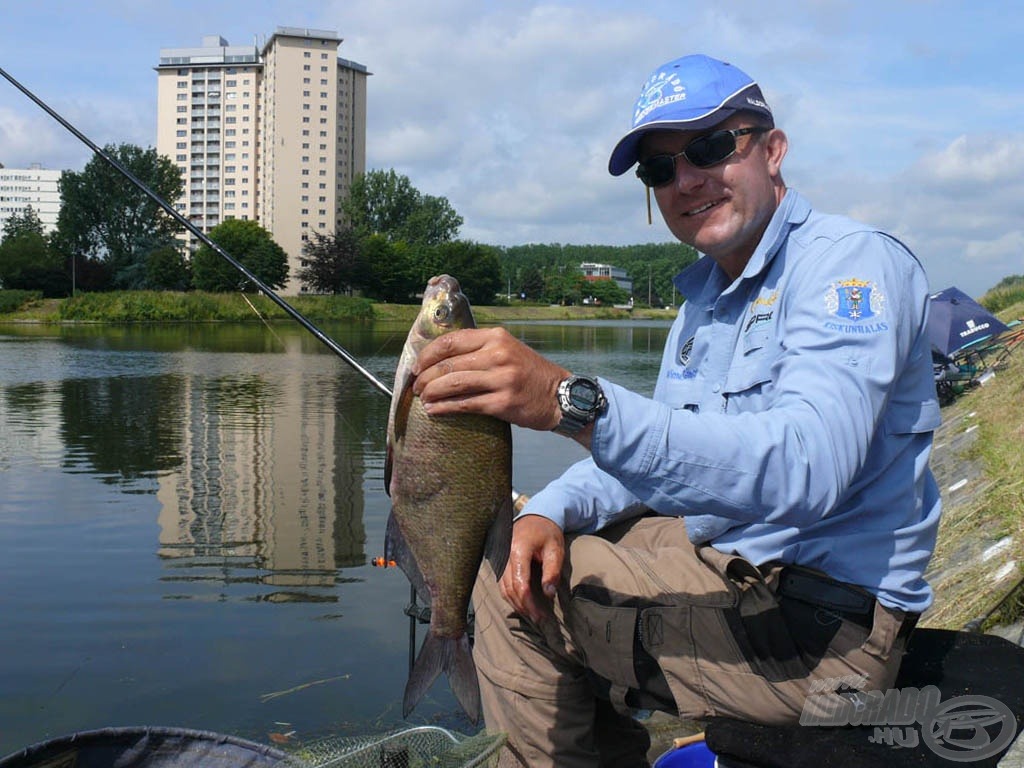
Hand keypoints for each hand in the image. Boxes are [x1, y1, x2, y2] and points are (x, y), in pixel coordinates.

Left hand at [412, 327, 569, 430]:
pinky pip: (465, 404)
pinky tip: (435, 411)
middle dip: (426, 377)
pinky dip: (445, 408)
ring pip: (454, 384)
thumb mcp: (507, 349)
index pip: (451, 341)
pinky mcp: (503, 402)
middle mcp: (498, 354)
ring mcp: (502, 379)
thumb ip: (479, 349)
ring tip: (424, 399)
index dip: (428, 355)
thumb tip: (439, 359)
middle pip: (449, 364)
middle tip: (417, 387)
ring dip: (432, 393)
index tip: (417, 367)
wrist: (559, 396)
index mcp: (495, 337)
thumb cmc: (529, 373)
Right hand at [499, 514, 564, 622]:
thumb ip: (552, 571)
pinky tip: (524, 604)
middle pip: (510, 589)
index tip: (541, 616)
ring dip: (516, 604)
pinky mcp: (502, 563)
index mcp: (518, 551)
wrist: (537, 517)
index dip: (529, 603)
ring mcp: (501, 559)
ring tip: (532, 615)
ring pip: (504, 589)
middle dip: (524, 607)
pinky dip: (512, 596)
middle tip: (539, 620)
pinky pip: (503, 584)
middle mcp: (505, 556)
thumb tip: (548, 594)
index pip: (520, 584)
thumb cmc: (547, 532)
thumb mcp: (555, 549)